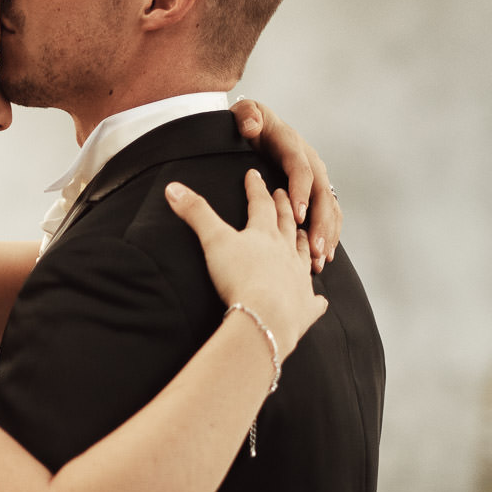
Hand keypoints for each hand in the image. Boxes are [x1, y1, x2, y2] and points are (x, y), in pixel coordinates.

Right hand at [166, 170, 326, 360]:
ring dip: (303, 243)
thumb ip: (196, 213)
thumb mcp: (213, 241)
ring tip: (303, 234)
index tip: (254, 175)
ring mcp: (299, 278)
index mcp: (264, 234)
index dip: (256, 188)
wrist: (266, 316)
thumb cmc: (240, 277)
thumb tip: (172, 188)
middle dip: (283, 207)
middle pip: (286, 224)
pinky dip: (316, 299)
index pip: (261, 204)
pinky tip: (320, 299)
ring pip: (303, 255)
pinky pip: (313, 301)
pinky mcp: (304, 306)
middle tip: (283, 194)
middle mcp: (286, 252)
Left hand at [229, 98, 339, 274]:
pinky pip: (328, 214)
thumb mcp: (246, 114)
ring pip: (329, 207)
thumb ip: (247, 116)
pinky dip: (329, 235)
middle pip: (322, 194)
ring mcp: (317, 177)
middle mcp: (310, 162)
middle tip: (315, 249)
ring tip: (321, 260)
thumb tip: (251, 125)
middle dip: (320, 223)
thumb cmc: (250, 123)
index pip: (301, 169)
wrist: (260, 125)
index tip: (297, 216)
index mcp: (293, 145)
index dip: (301, 192)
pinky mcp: (317, 191)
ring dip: (327, 234)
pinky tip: (324, 257)